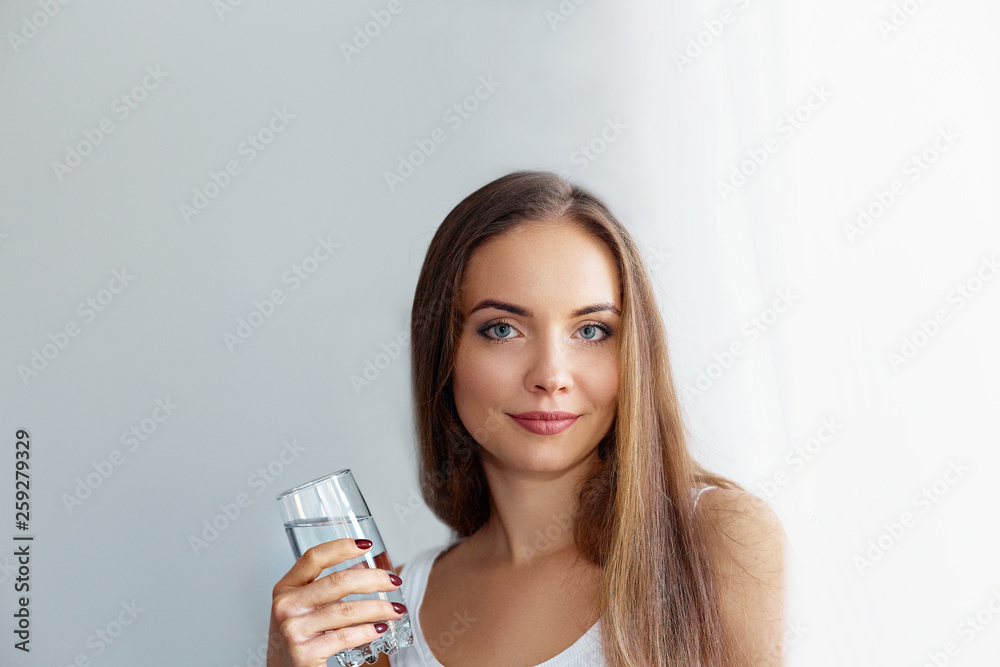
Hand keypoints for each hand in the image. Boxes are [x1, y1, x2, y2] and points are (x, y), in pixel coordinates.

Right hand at [266, 538, 405, 666]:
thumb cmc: (296, 639)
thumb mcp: (304, 607)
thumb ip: (327, 588)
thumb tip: (364, 568)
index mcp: (285, 588)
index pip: (314, 557)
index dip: (341, 547)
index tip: (366, 545)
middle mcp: (286, 606)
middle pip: (338, 581)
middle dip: (374, 579)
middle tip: (394, 581)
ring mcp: (293, 629)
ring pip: (347, 610)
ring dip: (379, 608)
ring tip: (396, 609)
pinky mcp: (304, 653)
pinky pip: (346, 636)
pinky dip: (368, 631)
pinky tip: (380, 628)